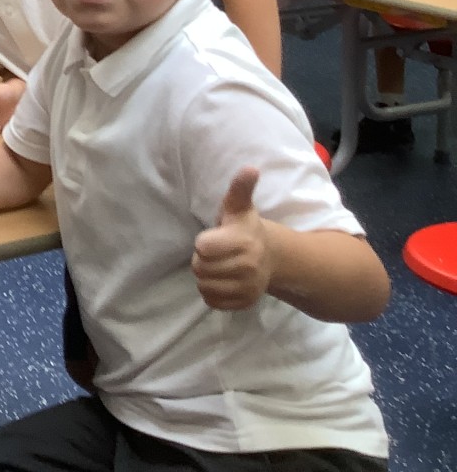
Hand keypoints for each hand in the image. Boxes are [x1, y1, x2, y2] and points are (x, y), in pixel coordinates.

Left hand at [191, 167, 272, 310]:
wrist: (272, 257)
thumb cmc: (245, 228)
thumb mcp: (239, 206)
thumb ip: (240, 188)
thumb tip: (251, 168)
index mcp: (242, 242)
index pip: (202, 248)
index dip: (203, 243)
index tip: (214, 238)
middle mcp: (248, 267)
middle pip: (200, 268)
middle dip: (203, 260)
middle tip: (216, 253)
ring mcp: (248, 288)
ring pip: (204, 286)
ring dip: (206, 277)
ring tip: (219, 266)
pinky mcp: (245, 303)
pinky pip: (212, 302)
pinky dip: (212, 293)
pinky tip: (223, 280)